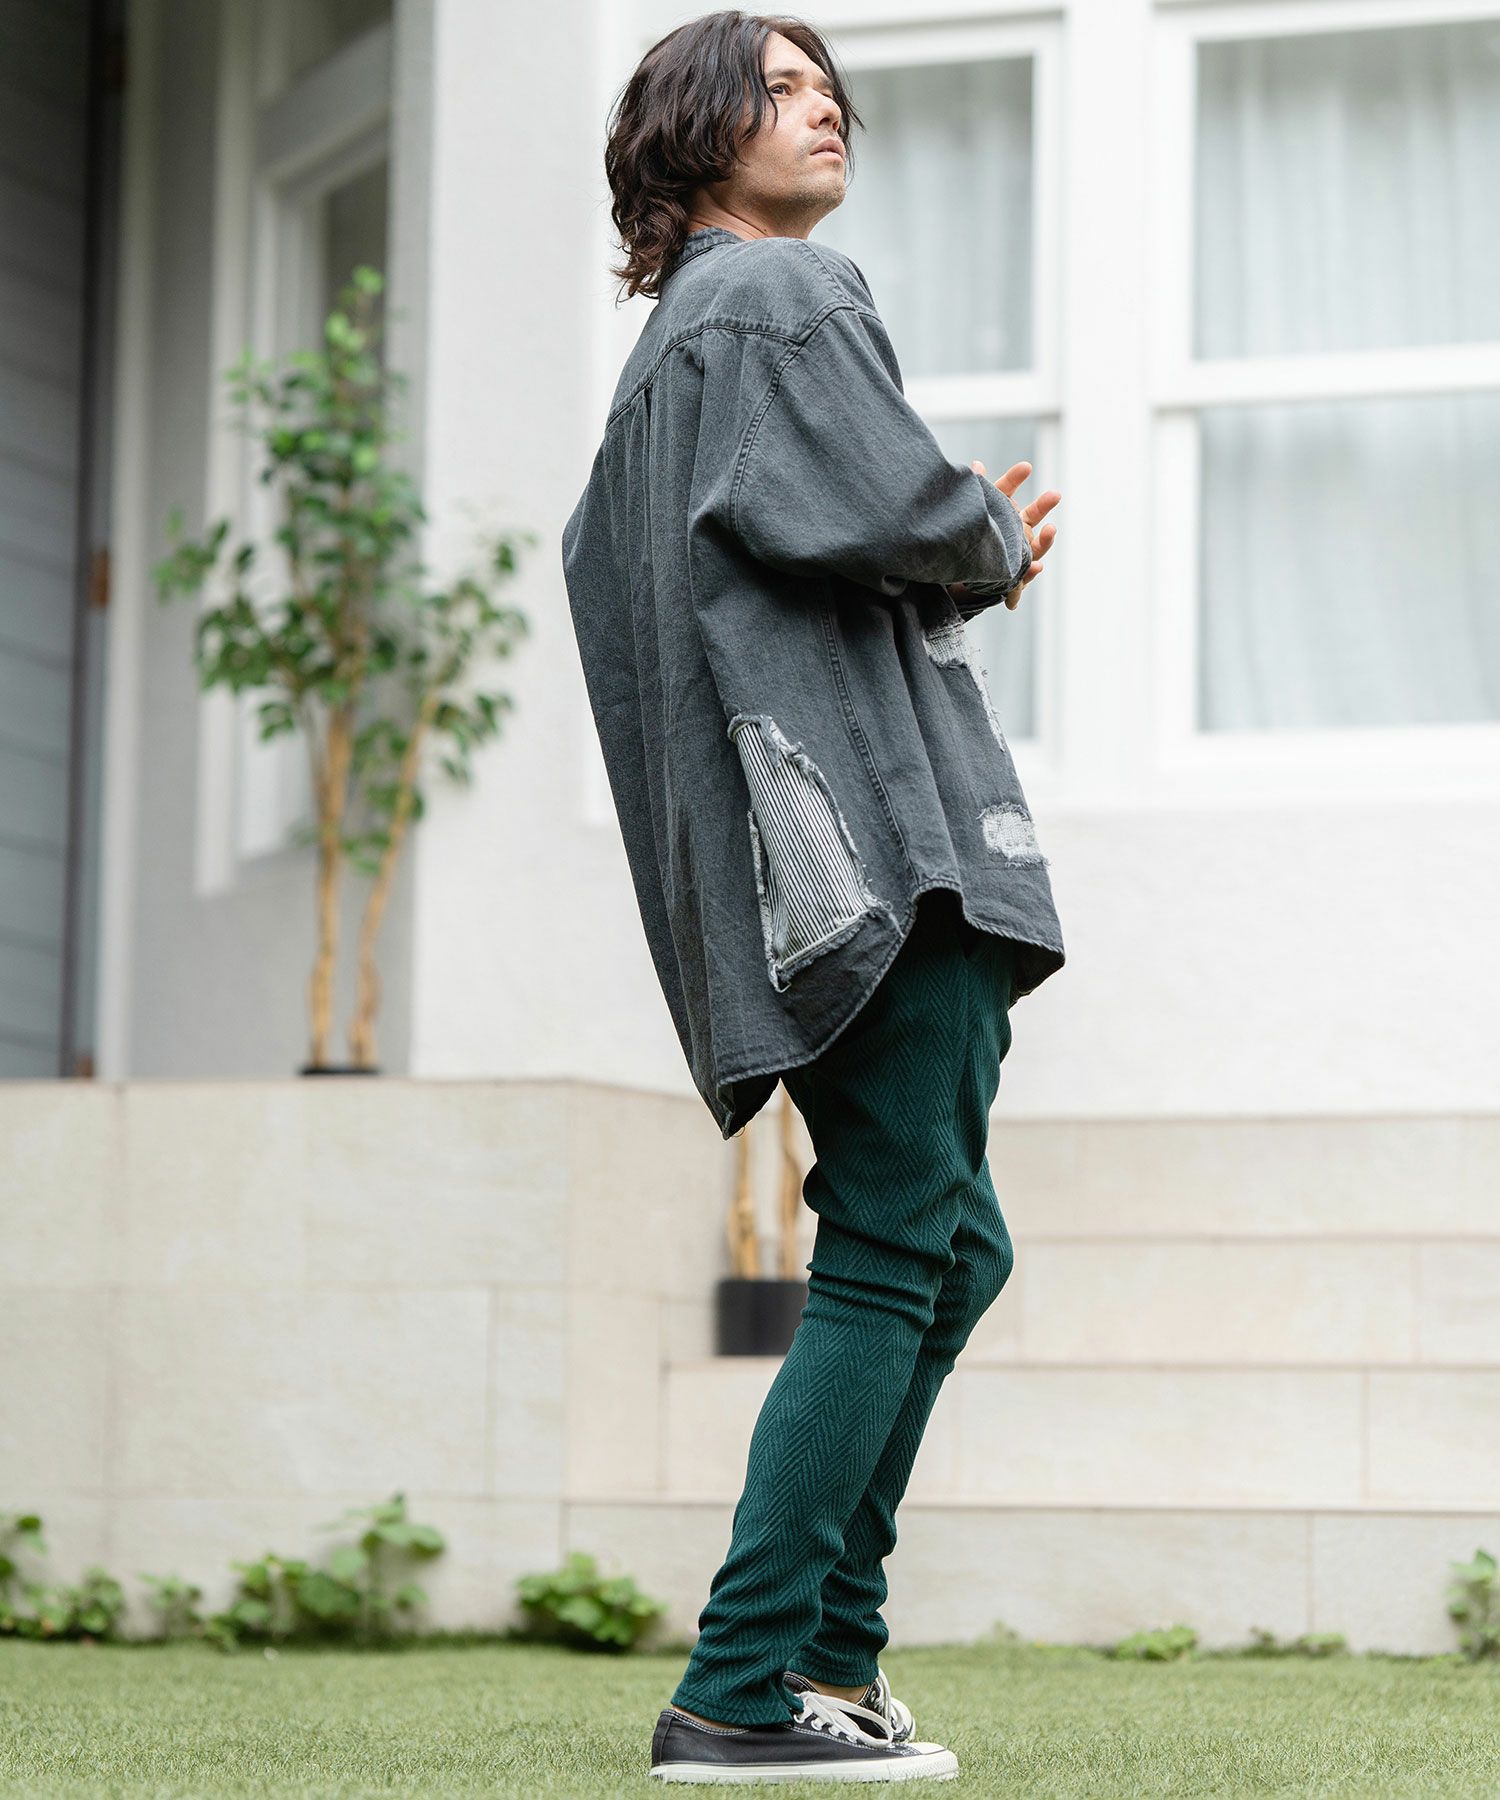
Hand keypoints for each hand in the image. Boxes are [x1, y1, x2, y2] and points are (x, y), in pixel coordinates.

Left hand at [948, 460, 1059, 610]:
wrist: (966, 578)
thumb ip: (978, 491)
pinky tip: (1037, 567)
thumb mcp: (974, 518)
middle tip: (1055, 494)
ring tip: (1051, 529)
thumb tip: (977, 464)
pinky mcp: (1014, 580)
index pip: (1008, 493)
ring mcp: (1018, 556)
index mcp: (1003, 515)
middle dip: (1044, 506)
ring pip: (1035, 548)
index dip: (1014, 480)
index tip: (1024, 467)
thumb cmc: (974, 543)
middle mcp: (1016, 534)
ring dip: (1045, 540)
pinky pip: (1024, 578)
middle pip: (1032, 517)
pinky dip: (1032, 572)